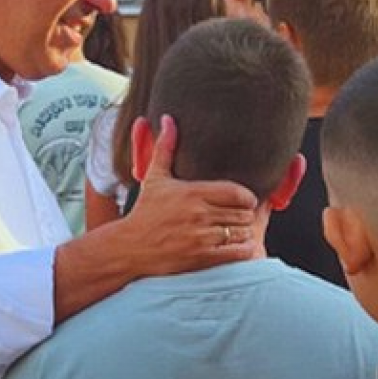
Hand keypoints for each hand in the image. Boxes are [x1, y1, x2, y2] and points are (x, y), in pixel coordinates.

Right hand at [127, 115, 258, 273]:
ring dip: (245, 232)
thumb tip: (168, 120)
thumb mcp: (154, 178)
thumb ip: (165, 148)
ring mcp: (201, 238)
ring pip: (241, 232)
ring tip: (240, 231)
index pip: (237, 192)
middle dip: (246, 215)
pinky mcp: (201, 258)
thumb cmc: (144, 212)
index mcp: (192, 192)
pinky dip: (243, 249)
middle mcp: (199, 214)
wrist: (129, 247)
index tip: (247, 201)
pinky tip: (239, 246)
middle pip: (243, 213)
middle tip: (243, 216)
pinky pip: (236, 253)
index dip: (248, 197)